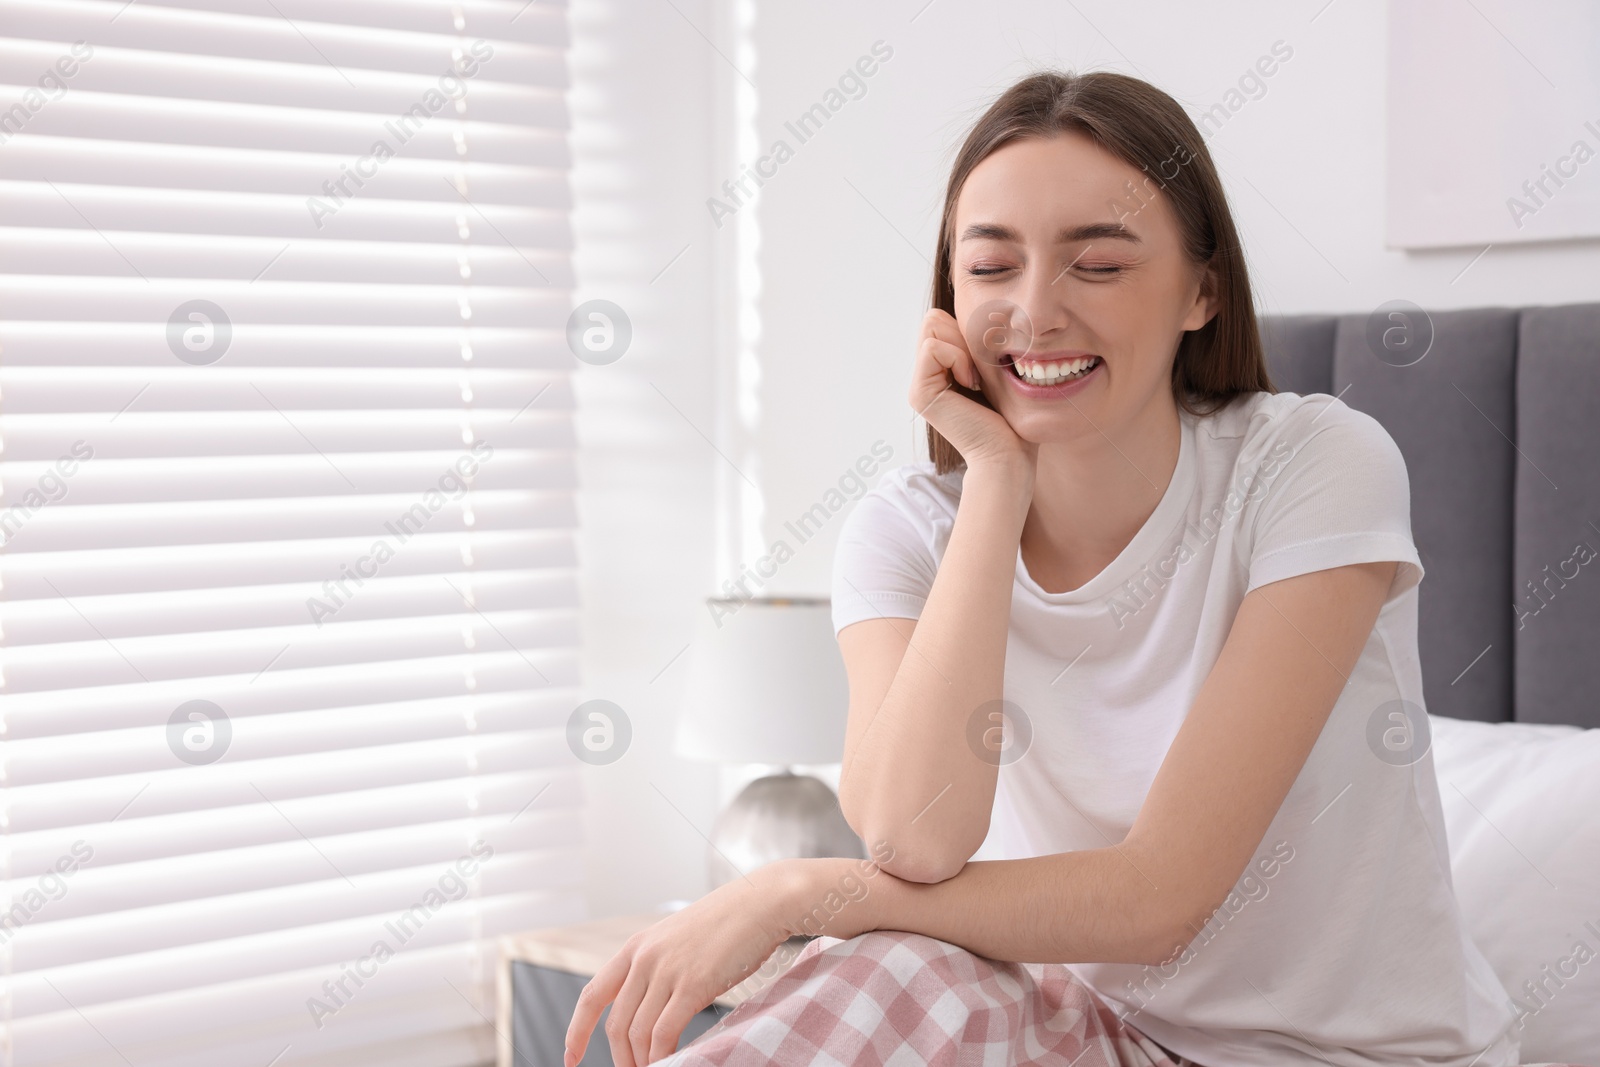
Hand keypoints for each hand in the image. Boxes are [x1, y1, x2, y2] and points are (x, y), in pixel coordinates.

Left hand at [564, 862, 806, 1066]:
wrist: (762, 902)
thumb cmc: (728, 923)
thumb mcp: (678, 939)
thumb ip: (659, 967)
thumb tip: (651, 1006)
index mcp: (637, 946)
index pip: (592, 995)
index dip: (576, 1031)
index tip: (571, 1057)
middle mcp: (644, 957)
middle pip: (615, 1024)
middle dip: (621, 1058)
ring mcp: (667, 970)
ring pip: (636, 1033)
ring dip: (642, 1062)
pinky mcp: (693, 984)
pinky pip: (664, 1033)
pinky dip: (663, 1056)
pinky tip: (673, 1063)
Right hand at [910, 308, 1036, 477]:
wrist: (1007, 454)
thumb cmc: (1011, 418)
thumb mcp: (993, 370)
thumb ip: (976, 345)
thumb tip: (973, 313)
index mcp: (939, 372)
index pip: (941, 321)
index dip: (966, 331)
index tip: (985, 365)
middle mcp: (924, 378)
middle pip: (932, 319)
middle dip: (961, 335)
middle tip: (979, 370)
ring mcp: (918, 386)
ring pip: (930, 326)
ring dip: (961, 347)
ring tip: (974, 378)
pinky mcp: (919, 392)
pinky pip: (933, 347)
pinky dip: (958, 359)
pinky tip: (970, 384)